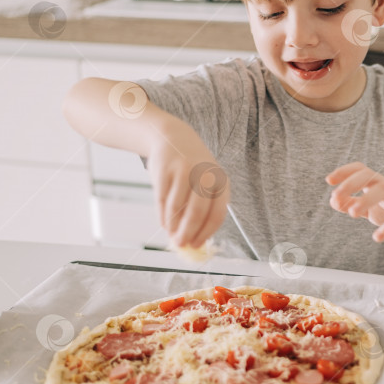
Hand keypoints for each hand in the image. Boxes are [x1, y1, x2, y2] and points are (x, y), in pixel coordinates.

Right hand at [145, 124, 228, 247]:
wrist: (173, 138)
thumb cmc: (192, 169)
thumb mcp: (205, 183)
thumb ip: (203, 209)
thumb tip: (195, 241)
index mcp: (221, 181)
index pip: (217, 214)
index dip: (206, 233)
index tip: (196, 246)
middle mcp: (205, 175)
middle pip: (197, 213)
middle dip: (188, 233)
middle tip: (181, 245)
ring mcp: (184, 171)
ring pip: (178, 208)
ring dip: (173, 225)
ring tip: (171, 233)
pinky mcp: (165, 169)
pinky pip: (162, 200)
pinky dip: (163, 215)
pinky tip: (164, 223)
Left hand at [326, 162, 383, 242]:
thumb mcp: (372, 207)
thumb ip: (353, 204)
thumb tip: (333, 201)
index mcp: (377, 184)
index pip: (360, 170)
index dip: (344, 172)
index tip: (328, 180)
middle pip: (369, 175)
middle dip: (351, 183)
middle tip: (335, 196)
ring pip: (383, 191)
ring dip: (366, 200)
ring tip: (352, 214)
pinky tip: (377, 237)